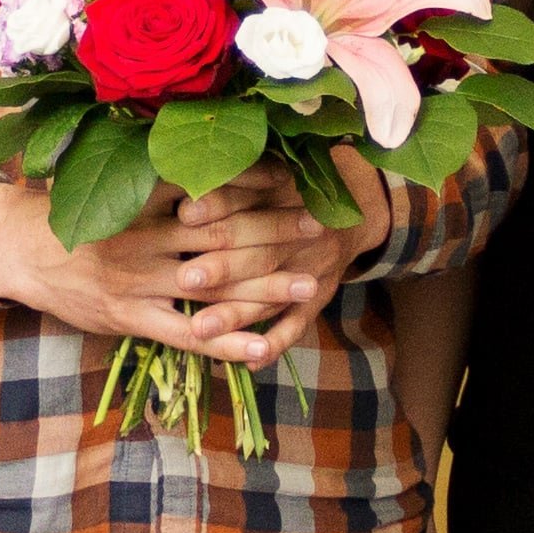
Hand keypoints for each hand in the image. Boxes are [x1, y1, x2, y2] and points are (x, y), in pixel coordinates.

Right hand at [0, 158, 387, 362]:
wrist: (15, 249)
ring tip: (313, 284)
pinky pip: (187, 334)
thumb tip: (194, 117)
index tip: (297, 176)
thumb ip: (148, 154)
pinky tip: (264, 347)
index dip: (256, 181)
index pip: (208, 184)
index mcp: (141, 194)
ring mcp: (139, 280)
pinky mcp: (132, 318)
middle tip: (322, 225)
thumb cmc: (65, 203)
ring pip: (213, 285)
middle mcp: (145, 236)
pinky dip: (227, 343)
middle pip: (224, 234)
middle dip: (276, 230)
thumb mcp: (102, 168)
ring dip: (266, 287)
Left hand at [178, 155, 393, 350]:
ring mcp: (314, 268)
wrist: (353, 208)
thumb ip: (233, 178)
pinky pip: (298, 324)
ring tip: (201, 329)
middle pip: (259, 251)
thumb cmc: (289, 187)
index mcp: (288, 192)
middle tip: (187, 278)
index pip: (249, 198)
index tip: (184, 213)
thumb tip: (181, 190)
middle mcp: (304, 231)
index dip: (218, 205)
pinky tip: (249, 361)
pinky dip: (276, 343)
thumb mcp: (271, 171)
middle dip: (223, 266)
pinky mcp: (321, 296)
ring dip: (237, 314)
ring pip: (271, 295)